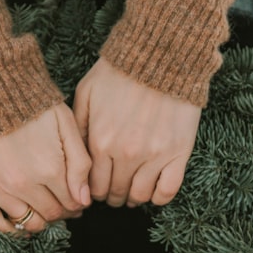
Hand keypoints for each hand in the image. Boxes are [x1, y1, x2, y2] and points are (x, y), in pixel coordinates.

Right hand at [0, 104, 91, 232]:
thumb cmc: (30, 102)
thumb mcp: (65, 123)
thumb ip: (80, 162)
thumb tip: (84, 200)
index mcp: (49, 167)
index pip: (72, 202)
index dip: (78, 203)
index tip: (78, 199)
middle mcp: (24, 183)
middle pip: (52, 214)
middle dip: (63, 213)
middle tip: (65, 206)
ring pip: (28, 222)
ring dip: (41, 221)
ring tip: (45, 211)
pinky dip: (11, 231)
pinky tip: (21, 225)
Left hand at [74, 58, 200, 207]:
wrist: (160, 54)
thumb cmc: (119, 72)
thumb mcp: (86, 95)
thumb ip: (78, 129)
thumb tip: (74, 160)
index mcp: (102, 142)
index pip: (93, 186)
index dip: (93, 191)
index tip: (97, 188)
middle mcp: (127, 153)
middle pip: (115, 193)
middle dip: (111, 196)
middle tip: (113, 191)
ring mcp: (154, 155)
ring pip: (140, 196)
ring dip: (133, 198)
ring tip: (132, 191)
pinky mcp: (178, 153)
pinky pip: (168, 191)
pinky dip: (159, 197)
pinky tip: (153, 191)